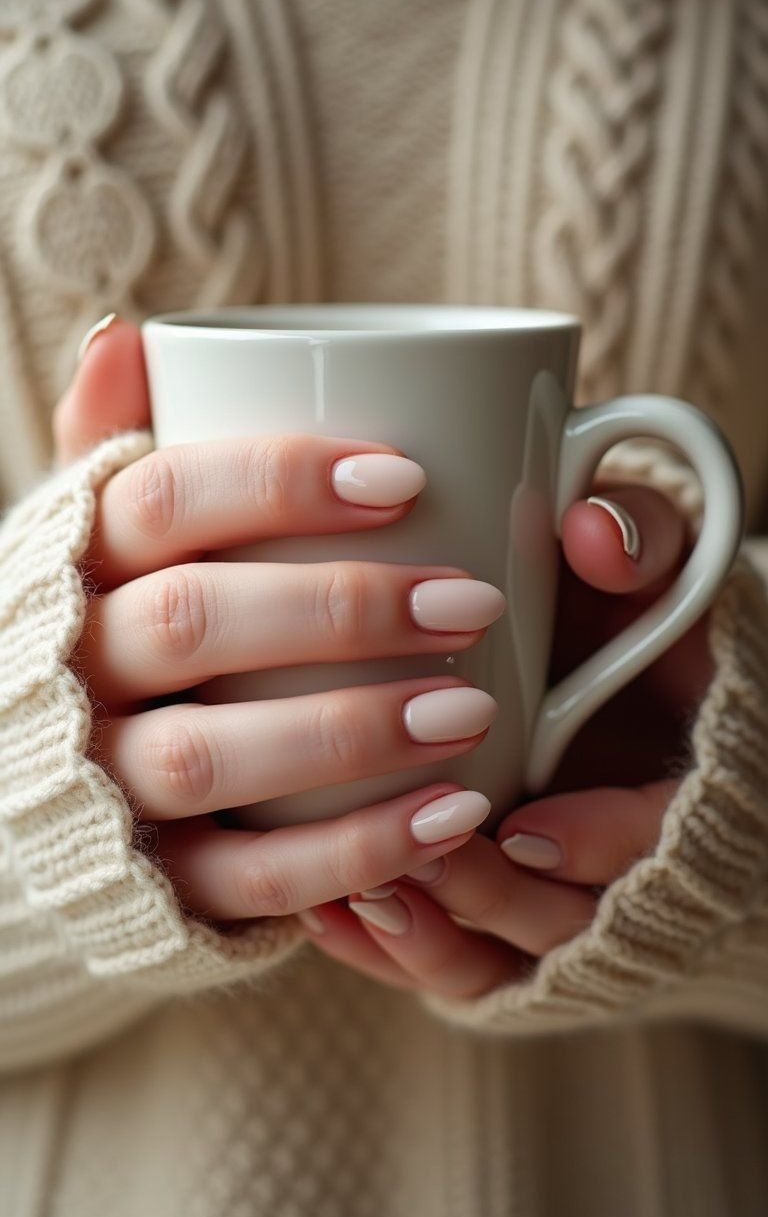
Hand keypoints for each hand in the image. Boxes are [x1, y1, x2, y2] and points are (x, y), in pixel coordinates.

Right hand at [54, 320, 509, 926]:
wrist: (45, 777)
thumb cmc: (108, 623)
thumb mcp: (98, 530)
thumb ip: (118, 441)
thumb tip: (129, 335)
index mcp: (76, 563)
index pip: (162, 499)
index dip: (280, 481)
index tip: (407, 479)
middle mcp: (75, 669)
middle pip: (192, 623)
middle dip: (339, 610)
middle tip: (473, 602)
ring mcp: (108, 782)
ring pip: (210, 757)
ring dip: (348, 733)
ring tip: (474, 712)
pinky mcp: (155, 881)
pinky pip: (245, 878)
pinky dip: (350, 852)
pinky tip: (450, 815)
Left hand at [293, 485, 712, 996]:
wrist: (603, 666)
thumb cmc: (622, 614)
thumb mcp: (646, 569)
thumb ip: (644, 543)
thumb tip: (593, 530)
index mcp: (673, 778)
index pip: (658, 836)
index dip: (600, 842)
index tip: (526, 826)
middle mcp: (614, 858)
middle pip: (565, 922)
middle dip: (493, 898)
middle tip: (418, 856)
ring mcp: (548, 892)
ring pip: (499, 954)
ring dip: (431, 936)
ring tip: (359, 891)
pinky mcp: (488, 910)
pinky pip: (451, 960)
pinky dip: (393, 948)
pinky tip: (327, 915)